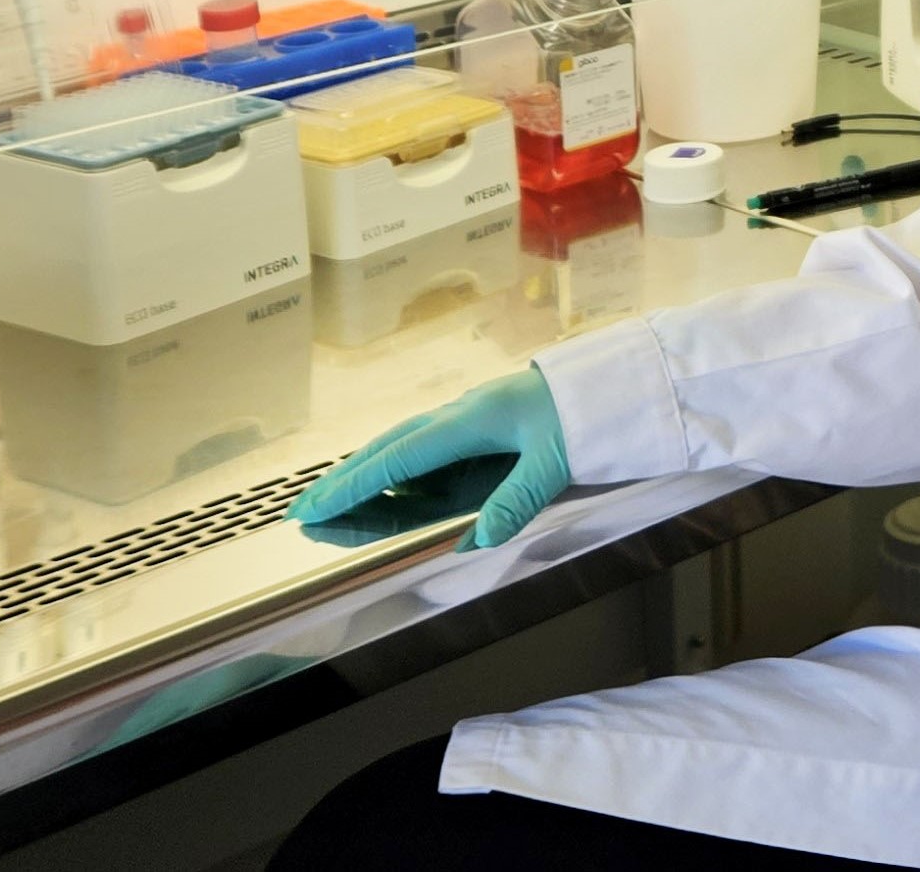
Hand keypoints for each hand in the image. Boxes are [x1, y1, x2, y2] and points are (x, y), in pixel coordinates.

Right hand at [290, 368, 571, 551]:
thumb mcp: (556, 459)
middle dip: (345, 483)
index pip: (400, 457)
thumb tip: (475, 539)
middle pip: (390, 451)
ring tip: (328, 514)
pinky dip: (399, 482)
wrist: (615, 380)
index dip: (355, 485)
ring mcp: (470, 428)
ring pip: (405, 457)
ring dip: (367, 484)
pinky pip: (431, 463)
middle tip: (304, 514)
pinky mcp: (483, 437)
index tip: (315, 508)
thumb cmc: (586, 413)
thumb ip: (515, 499)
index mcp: (471, 420)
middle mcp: (461, 421)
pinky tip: (382, 500)